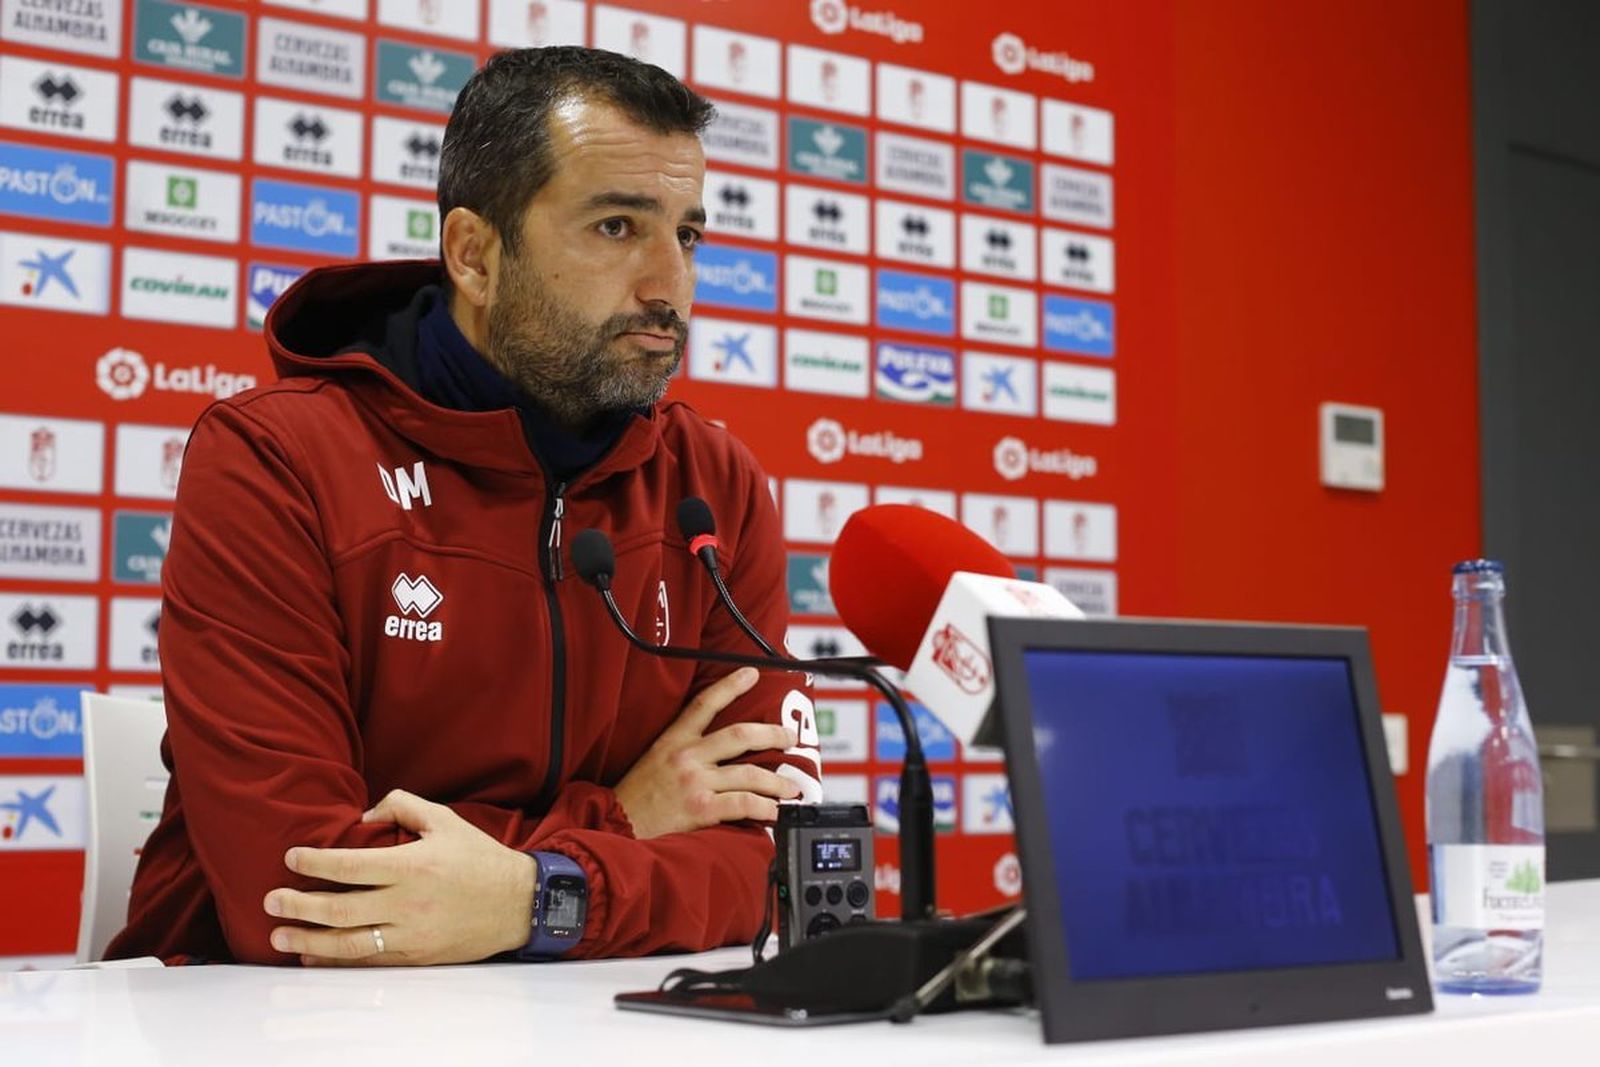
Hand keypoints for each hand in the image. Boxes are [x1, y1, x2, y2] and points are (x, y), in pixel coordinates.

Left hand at [263, 789, 535, 966]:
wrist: (518, 903)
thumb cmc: (480, 858)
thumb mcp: (445, 819)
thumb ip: (402, 805)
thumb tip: (363, 815)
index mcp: (413, 865)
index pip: (350, 866)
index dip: (315, 862)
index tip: (292, 858)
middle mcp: (407, 903)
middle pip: (339, 908)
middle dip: (298, 905)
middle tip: (270, 900)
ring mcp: (411, 934)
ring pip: (347, 942)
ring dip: (308, 940)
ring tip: (278, 935)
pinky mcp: (416, 957)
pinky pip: (368, 961)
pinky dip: (335, 961)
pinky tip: (312, 956)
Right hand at [614, 666, 800, 839]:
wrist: (615, 825)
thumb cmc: (636, 798)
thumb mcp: (654, 759)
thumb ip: (684, 751)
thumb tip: (719, 751)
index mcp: (674, 740)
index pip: (704, 703)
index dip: (730, 685)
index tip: (752, 673)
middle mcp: (687, 756)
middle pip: (740, 734)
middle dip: (773, 734)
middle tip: (791, 737)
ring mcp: (694, 782)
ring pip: (749, 773)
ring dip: (777, 781)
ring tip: (792, 787)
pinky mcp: (700, 809)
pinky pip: (742, 803)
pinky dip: (764, 808)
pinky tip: (774, 811)